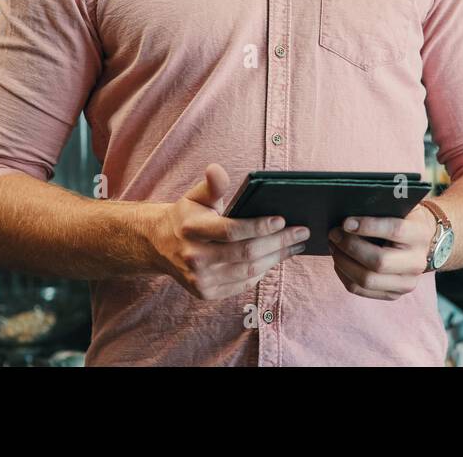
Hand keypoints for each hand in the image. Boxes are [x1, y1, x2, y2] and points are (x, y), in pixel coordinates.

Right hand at [150, 163, 308, 299]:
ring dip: (277, 258)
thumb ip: (212, 185)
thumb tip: (216, 169)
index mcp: (192, 229)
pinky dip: (263, 271)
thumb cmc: (187, 216)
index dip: (259, 226)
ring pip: (248, 271)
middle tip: (301, 232)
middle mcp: (194, 257)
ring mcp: (200, 279)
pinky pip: (243, 284)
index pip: (231, 230)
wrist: (160, 246)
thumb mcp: (196, 196)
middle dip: (279, 242)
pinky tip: (276, 258)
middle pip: (246, 253)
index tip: (282, 219)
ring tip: (296, 245)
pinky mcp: (206, 293)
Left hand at [327, 204, 436, 299]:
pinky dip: (344, 274)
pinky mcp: (393, 294)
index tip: (345, 222)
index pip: (395, 231)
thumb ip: (381, 204)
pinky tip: (339, 260)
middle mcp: (416, 262)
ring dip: (343, 262)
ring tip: (333, 246)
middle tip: (334, 234)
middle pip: (379, 262)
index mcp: (419, 234)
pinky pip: (361, 290)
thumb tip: (350, 209)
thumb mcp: (400, 206)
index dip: (368, 226)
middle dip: (350, 247)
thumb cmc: (403, 218)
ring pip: (367, 280)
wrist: (422, 241)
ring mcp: (406, 282)